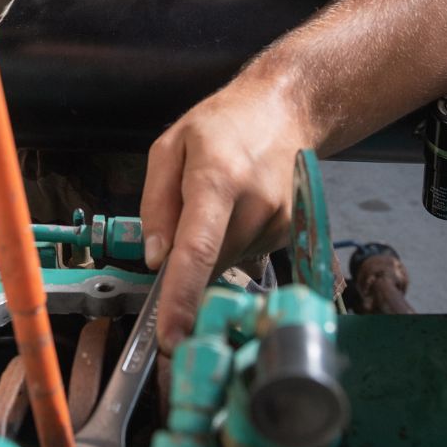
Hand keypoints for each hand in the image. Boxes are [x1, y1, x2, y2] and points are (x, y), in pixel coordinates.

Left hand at [140, 74, 314, 352]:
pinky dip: (231, 242)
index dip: (181, 296)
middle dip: (186, 263)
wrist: (286, 110)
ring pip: (227, 264)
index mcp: (218, 178)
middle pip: (210, 264)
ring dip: (210, 249)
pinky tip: (236, 208)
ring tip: (216, 203)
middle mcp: (255, 203)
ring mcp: (279, 220)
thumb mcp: (169, 147)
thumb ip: (155, 204)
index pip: (198, 248)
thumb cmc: (221, 124)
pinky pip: (246, 254)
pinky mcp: (290, 231)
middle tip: (181, 225)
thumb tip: (155, 259)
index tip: (170, 337)